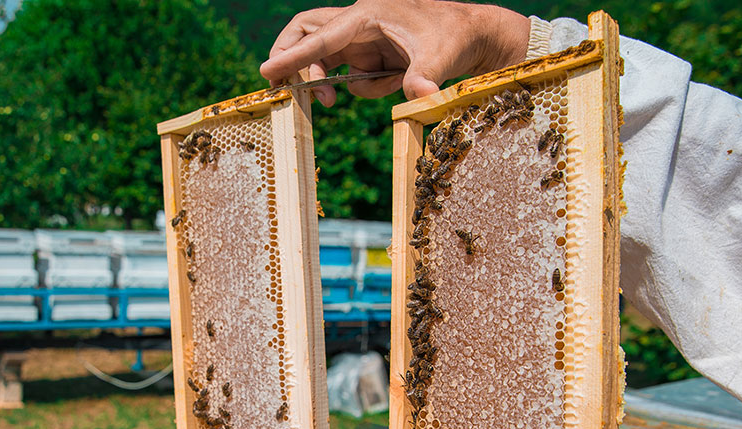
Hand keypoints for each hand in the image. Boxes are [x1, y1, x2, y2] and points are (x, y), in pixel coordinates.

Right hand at [260, 1, 530, 106]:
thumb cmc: (456, 37)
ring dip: (325, 81)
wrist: (474, 35)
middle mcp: (359, 22)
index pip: (320, 36)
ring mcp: (362, 37)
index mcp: (368, 15)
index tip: (267, 72)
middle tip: (282, 86)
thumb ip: (424, 79)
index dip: (292, 56)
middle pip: (306, 31)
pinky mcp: (369, 52)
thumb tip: (420, 98)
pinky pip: (349, 74)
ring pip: (323, 56)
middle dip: (290, 57)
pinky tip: (391, 80)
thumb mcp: (441, 59)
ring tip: (331, 100)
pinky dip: (362, 85)